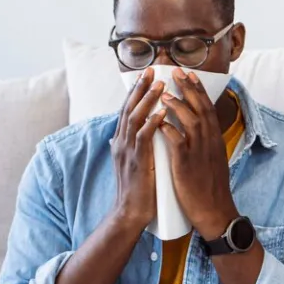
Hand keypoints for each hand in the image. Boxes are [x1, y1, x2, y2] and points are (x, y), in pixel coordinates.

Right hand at [111, 67, 165, 228]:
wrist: (131, 214)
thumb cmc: (138, 189)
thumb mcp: (134, 162)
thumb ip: (135, 146)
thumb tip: (134, 133)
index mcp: (122, 142)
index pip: (128, 110)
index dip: (136, 92)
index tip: (146, 75)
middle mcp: (121, 143)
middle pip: (129, 109)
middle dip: (140, 88)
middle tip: (152, 70)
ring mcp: (128, 152)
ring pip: (135, 118)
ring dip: (147, 100)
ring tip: (160, 84)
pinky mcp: (138, 162)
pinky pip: (144, 138)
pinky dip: (153, 122)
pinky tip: (162, 111)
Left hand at [158, 68, 238, 238]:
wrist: (214, 212)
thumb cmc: (209, 188)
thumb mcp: (211, 160)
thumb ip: (203, 143)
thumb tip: (194, 129)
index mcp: (214, 140)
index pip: (207, 108)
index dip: (198, 90)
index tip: (189, 75)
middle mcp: (210, 143)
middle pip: (202, 109)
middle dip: (189, 89)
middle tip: (177, 72)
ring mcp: (200, 154)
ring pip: (192, 122)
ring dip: (178, 106)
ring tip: (164, 94)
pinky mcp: (187, 166)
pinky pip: (179, 144)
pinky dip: (170, 130)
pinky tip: (160, 121)